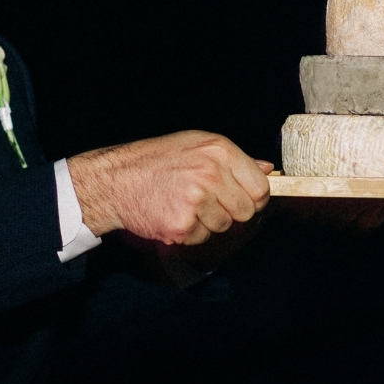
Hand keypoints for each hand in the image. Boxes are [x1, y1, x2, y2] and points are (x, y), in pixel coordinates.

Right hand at [67, 131, 271, 244]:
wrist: (115, 180)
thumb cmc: (158, 160)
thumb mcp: (197, 146)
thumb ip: (234, 160)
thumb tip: (268, 169)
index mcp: (219, 150)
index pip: (261, 187)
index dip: (253, 198)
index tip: (241, 198)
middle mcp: (210, 173)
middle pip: (246, 211)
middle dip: (231, 211)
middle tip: (206, 202)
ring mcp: (196, 200)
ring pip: (224, 226)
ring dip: (208, 222)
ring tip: (184, 204)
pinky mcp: (182, 225)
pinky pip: (202, 238)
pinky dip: (190, 232)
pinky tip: (172, 214)